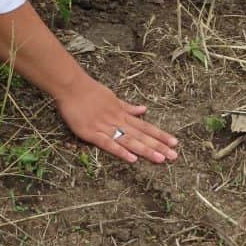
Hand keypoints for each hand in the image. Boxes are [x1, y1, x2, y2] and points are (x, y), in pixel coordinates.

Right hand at [55, 75, 178, 164]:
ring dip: (145, 150)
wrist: (71, 86)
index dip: (160, 135)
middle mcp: (117, 121)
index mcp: (122, 113)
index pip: (145, 126)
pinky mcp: (91, 133)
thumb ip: (127, 107)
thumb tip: (143, 110)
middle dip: (158, 146)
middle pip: (141, 135)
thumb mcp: (112, 97)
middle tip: (174, 156)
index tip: (175, 142)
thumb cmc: (90, 90)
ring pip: (129, 140)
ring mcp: (105, 127)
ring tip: (161, 159)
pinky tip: (132, 159)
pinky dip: (120, 151)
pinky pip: (108, 144)